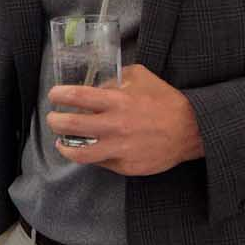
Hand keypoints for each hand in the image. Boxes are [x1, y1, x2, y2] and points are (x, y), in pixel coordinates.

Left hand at [46, 63, 204, 174]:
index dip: (59, 95)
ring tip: (61, 142)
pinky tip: (89, 150)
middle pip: (71, 125)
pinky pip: (100, 162)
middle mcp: (115, 126)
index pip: (77, 97)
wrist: (192, 130)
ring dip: (64, 146)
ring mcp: (120, 149)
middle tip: (53, 118)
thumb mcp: (140, 77)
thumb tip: (94, 85)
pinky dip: (92, 156)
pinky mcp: (126, 166)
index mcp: (117, 101)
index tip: (53, 95)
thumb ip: (114, 79)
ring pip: (80, 153)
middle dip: (54, 121)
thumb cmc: (165, 100)